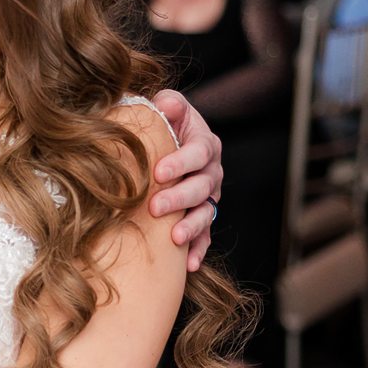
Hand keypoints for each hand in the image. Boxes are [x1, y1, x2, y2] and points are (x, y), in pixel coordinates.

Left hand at [149, 90, 223, 270]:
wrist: (166, 148)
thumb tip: (165, 102)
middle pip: (202, 186)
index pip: (198, 152)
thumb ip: (169, 104)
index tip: (159, 172)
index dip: (181, 161)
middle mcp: (212, 172)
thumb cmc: (163, 127)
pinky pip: (205, 237)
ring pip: (206, 214)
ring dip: (192, 227)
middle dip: (180, 198)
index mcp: (205, 144)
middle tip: (156, 208)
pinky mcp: (203, 218)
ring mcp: (209, 198)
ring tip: (174, 239)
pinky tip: (189, 265)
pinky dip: (198, 250)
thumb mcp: (168, 109)